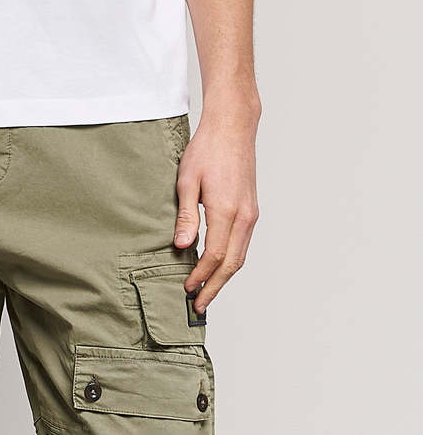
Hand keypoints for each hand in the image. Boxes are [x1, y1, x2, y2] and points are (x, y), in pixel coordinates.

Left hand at [172, 106, 259, 314]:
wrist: (233, 128)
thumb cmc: (207, 149)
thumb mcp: (187, 179)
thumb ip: (186, 216)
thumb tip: (182, 246)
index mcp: (226, 210)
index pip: (214, 255)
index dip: (200, 276)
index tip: (187, 288)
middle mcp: (244, 216)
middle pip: (232, 264)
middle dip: (215, 287)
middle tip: (199, 305)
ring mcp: (251, 214)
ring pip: (240, 256)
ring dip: (224, 277)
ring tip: (207, 291)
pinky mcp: (252, 209)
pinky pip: (243, 243)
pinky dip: (231, 260)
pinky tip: (218, 266)